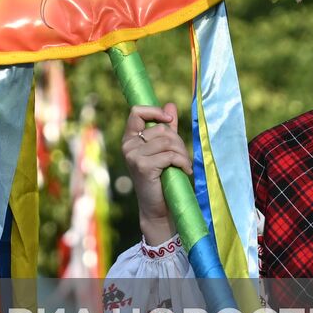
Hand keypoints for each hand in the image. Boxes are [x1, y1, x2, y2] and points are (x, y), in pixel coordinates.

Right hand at [122, 103, 189, 242]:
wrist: (158, 207)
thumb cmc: (161, 177)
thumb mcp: (163, 149)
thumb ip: (166, 128)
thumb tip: (169, 104)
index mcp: (130, 139)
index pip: (136, 112)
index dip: (154, 111)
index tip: (169, 120)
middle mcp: (128, 145)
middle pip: (160, 129)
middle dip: (178, 141)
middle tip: (183, 157)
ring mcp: (133, 156)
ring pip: (167, 142)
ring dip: (182, 153)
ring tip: (185, 165)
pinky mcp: (142, 166)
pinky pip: (169, 155)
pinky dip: (182, 162)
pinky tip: (185, 170)